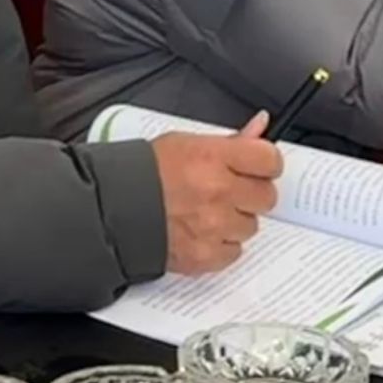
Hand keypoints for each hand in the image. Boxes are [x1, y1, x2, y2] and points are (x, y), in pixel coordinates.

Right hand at [152, 113, 282, 273]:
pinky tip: (202, 232)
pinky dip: (221, 245)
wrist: (112, 209)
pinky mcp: (204, 255)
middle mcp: (218, 192)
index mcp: (214, 157)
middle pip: (266, 197)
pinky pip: (234, 252)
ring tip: (208, 212)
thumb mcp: (187, 143)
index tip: (259, 166)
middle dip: (251, 194)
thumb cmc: (146, 173)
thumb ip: (230, 140)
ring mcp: (213, 227)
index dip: (266, 163)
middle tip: (230, 191)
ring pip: (250, 226)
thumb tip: (260, 126)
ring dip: (234, 221)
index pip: (270, 160)